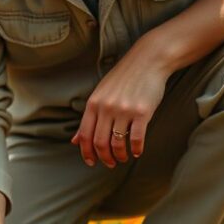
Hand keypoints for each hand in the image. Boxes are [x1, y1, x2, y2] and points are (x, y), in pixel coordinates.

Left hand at [72, 41, 171, 166]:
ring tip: (123, 158)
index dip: (86, 153)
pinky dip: (136, 149)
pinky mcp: (142, 112)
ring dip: (120, 156)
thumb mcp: (100, 94)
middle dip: (104, 158)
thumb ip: (88, 118)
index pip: (84, 136)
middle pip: (99, 143)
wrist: (148, 60)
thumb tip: (75, 141)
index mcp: (93, 104)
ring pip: (117, 143)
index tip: (91, 162)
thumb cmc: (124, 78)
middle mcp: (106, 108)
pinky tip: (137, 151)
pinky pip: (136, 138)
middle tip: (110, 163)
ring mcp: (124, 110)